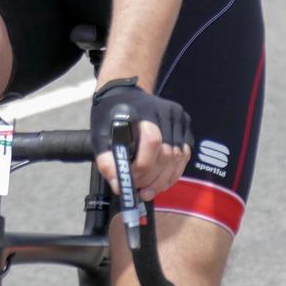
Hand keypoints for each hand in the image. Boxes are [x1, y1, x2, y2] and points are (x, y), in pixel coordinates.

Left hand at [91, 77, 192, 201]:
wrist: (124, 95)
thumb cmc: (110, 115)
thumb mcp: (100, 134)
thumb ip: (107, 160)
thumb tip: (119, 186)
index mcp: (144, 110)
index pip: (152, 141)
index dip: (143, 166)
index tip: (130, 180)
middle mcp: (166, 112)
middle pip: (167, 154)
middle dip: (152, 177)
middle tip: (138, 190)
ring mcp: (179, 120)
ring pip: (178, 159)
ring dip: (163, 180)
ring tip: (146, 190)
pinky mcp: (185, 129)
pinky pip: (183, 158)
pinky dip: (172, 174)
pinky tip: (159, 183)